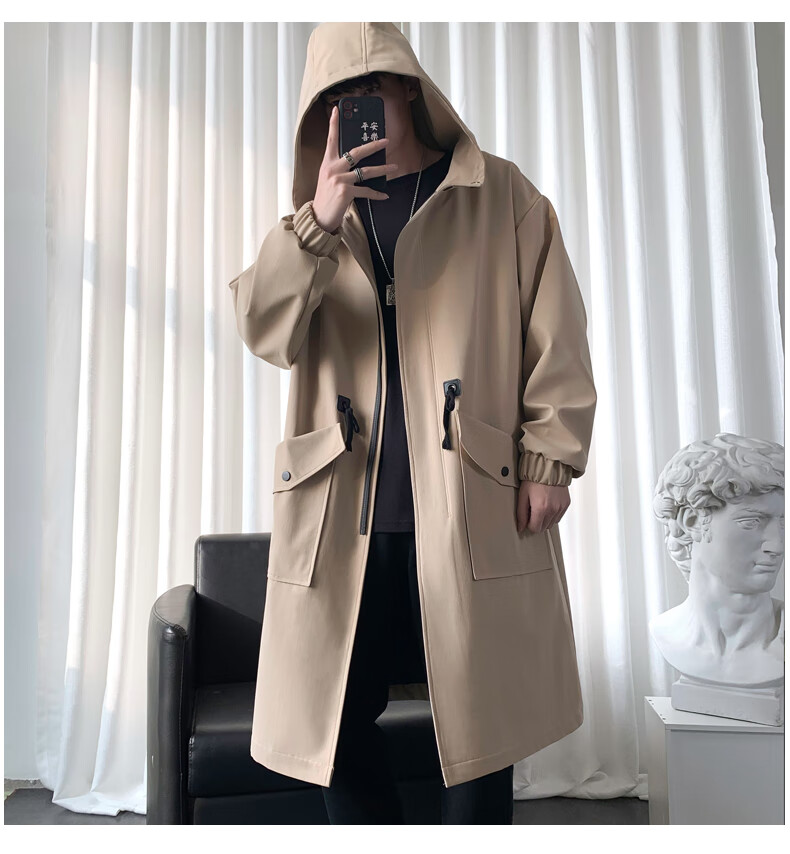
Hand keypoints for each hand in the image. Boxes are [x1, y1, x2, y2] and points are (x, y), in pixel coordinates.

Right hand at [311, 105, 399, 232]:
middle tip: (386, 141)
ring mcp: (340, 180)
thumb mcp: (329, 178)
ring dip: (383, 169)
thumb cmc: (326, 197)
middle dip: (373, 145)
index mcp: (328, 163)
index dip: (333, 123)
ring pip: (366, 171)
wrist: (319, 217)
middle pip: (356, 152)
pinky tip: (385, 195)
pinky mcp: (346, 192)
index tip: (337, 109)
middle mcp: (333, 168)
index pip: (331, 139)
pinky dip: (377, 194)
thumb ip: (340, 168)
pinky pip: (366, 191)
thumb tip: (359, 163)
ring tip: (395, 167)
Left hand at [517, 480, 569, 533]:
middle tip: (533, 510)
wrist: (548, 467)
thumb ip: (521, 514)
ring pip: (552, 523)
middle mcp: (553, 510)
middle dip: (537, 522)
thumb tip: (521, 527)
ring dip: (546, 519)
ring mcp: (561, 507)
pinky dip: (553, 514)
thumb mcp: (523, 495)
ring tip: (541, 506)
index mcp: (540, 508)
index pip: (535, 528)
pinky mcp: (566, 504)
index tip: (527, 517)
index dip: (529, 524)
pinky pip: (559, 516)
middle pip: (544, 527)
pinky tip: (548, 504)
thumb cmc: (534, 479)